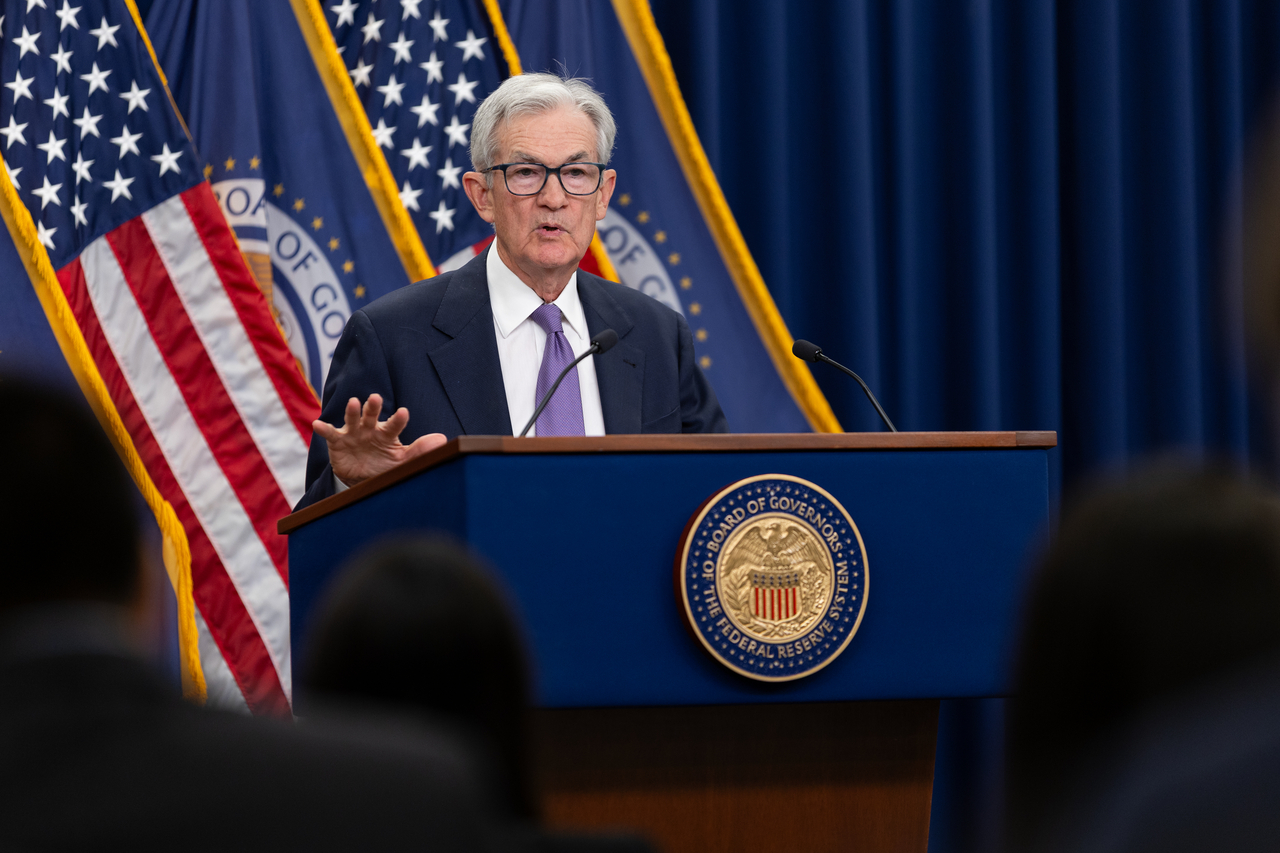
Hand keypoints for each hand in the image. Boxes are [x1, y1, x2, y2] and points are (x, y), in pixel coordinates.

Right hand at [312, 394, 446, 486]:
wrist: (362, 477)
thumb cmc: (385, 464)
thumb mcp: (403, 460)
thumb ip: (420, 450)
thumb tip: (442, 439)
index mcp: (387, 433)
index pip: (394, 424)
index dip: (398, 419)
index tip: (404, 412)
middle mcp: (370, 429)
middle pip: (372, 415)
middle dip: (373, 407)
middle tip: (376, 397)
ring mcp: (353, 433)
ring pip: (352, 419)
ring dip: (351, 411)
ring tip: (352, 402)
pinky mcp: (338, 442)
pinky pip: (330, 434)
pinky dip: (324, 429)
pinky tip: (317, 424)